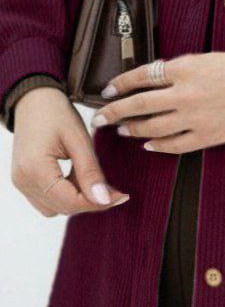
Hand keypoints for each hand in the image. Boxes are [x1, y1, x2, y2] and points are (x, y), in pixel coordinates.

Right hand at [11, 87, 129, 216]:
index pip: (70, 202)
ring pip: (56, 207)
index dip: (98, 202)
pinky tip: (78, 176)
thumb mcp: (79, 139)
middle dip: (91, 201)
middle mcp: (23, 181)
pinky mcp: (24, 181)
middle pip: (63, 207)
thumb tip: (104, 200)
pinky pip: (48, 199)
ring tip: (93, 178)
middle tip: (115, 190)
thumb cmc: (56, 113)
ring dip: (78, 199)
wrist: (33, 99)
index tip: (122, 195)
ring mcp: (21, 183)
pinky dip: (66, 194)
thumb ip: (90, 172)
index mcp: (35, 169)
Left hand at [93, 52, 224, 153]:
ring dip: (134, 129)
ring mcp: (194, 117)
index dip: (121, 84)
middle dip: (115, 112)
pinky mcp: (206, 136)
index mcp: (185, 69)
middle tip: (101, 117)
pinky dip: (158, 146)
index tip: (108, 90)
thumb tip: (153, 79)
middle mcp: (185, 94)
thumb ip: (179, 69)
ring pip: (153, 127)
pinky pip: (174, 145)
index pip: (142, 75)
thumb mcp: (206, 59)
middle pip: (139, 104)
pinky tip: (148, 145)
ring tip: (123, 130)